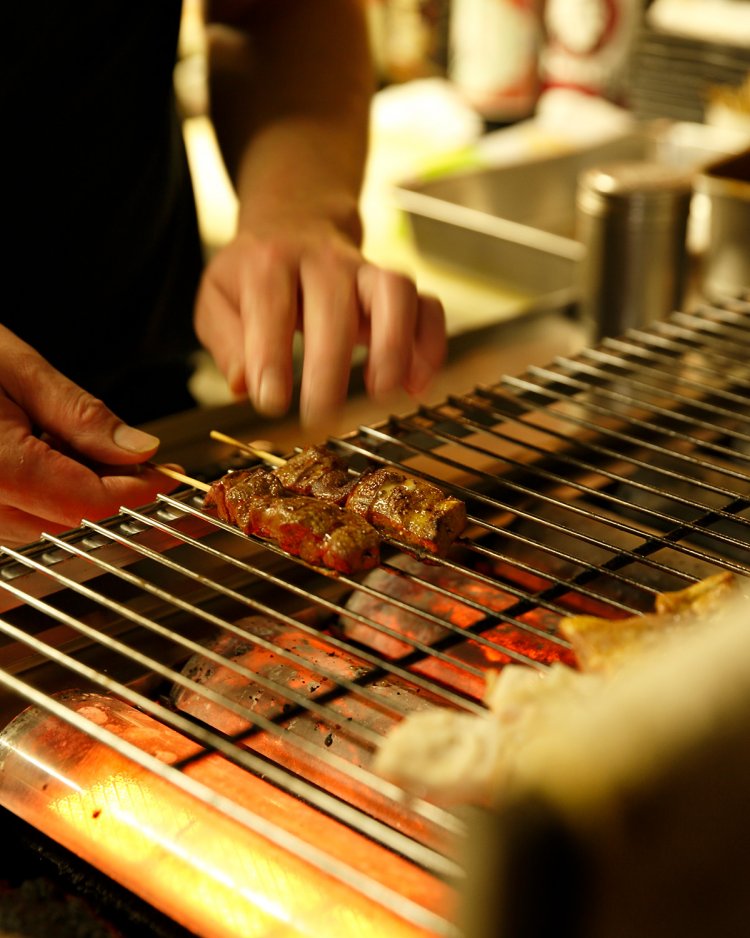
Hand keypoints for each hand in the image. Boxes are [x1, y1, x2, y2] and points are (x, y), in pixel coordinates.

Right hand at [0, 325, 180, 546]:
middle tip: (126, 450)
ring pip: (46, 527)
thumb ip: (80, 416)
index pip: (89, 504)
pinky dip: (41, 495)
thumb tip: (140, 452)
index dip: (137, 492)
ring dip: (74, 493)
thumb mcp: (14, 367)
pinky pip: (14, 521)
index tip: (165, 471)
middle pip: (72, 522)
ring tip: (57, 438)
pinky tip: (33, 454)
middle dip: (111, 491)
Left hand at [194, 218, 445, 427]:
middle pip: (335, 303)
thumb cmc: (254, 275)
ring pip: (394, 291)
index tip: (271, 401)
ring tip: (382, 391)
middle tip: (320, 416)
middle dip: (330, 365)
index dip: (271, 355)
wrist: (294, 225)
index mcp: (268, 262)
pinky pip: (427, 306)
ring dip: (394, 344)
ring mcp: (366, 271)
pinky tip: (417, 384)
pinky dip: (430, 345)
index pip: (270, 304)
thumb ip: (226, 341)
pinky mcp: (396, 289)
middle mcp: (323, 260)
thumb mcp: (219, 299)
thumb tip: (244, 383)